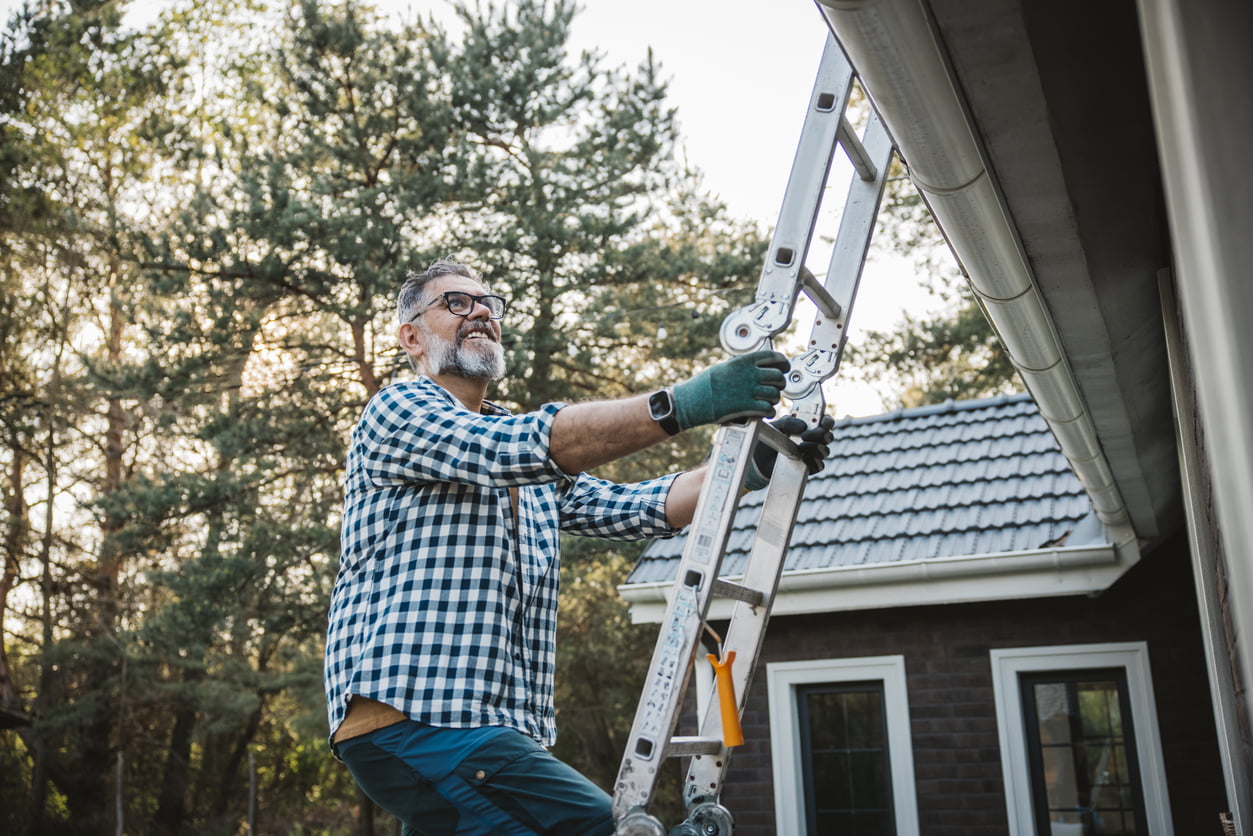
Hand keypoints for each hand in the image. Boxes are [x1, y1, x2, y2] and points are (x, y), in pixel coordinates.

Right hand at [672, 350, 789, 430]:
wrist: (692, 401)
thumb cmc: (705, 385)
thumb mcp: (725, 368)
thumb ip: (742, 367)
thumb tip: (756, 368)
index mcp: (743, 361)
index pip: (774, 356)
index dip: (783, 363)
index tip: (784, 368)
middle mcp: (749, 374)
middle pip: (778, 376)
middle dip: (779, 383)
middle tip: (775, 388)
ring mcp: (749, 391)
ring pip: (775, 394)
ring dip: (774, 399)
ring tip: (767, 402)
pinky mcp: (747, 407)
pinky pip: (769, 409)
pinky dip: (770, 412)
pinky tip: (765, 412)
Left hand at [745, 414, 835, 490]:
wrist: (761, 456)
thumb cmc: (772, 436)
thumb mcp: (777, 425)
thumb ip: (789, 422)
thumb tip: (803, 427)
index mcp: (810, 425)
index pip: (825, 422)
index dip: (828, 421)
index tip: (824, 422)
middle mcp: (814, 439)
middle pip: (828, 437)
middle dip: (820, 435)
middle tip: (806, 435)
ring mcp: (812, 454)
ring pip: (825, 451)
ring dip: (815, 448)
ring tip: (801, 447)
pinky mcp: (808, 467)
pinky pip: (819, 466)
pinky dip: (814, 462)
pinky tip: (804, 458)